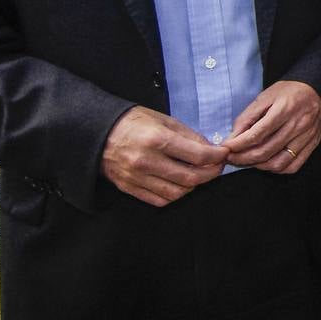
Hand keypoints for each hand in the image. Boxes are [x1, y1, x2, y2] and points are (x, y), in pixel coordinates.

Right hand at [101, 106, 228, 206]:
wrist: (97, 133)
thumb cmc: (132, 122)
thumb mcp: (163, 119)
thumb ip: (189, 135)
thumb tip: (210, 149)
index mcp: (157, 140)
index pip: (198, 155)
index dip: (217, 157)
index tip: (224, 154)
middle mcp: (146, 161)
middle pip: (191, 178)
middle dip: (211, 174)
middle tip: (217, 167)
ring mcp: (137, 178)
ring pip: (177, 192)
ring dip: (194, 185)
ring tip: (199, 174)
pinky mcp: (129, 188)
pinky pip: (160, 200)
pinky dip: (176, 194)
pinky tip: (181, 184)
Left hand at [223, 80, 320, 172]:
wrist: (317, 89)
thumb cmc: (289, 91)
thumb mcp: (265, 96)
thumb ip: (248, 117)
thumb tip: (233, 137)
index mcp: (284, 109)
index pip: (257, 134)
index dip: (238, 145)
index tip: (226, 148)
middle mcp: (297, 125)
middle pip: (266, 151)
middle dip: (243, 158)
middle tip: (232, 158)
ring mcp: (306, 137)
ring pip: (278, 162)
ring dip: (258, 166)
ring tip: (248, 160)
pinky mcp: (312, 145)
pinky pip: (293, 166)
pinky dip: (276, 169)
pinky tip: (267, 162)